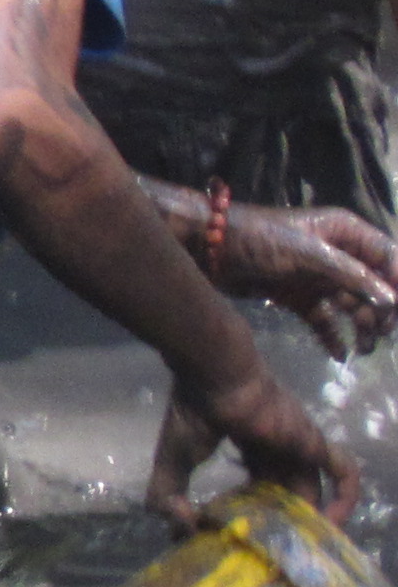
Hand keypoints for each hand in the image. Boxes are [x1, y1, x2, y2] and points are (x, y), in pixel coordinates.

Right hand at [145, 359, 362, 530]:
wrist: (213, 375)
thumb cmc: (192, 412)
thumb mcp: (171, 462)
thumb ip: (166, 496)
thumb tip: (178, 530)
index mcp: (250, 450)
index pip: (260, 490)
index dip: (251, 515)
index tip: (233, 537)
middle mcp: (280, 450)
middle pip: (289, 494)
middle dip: (279, 523)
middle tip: (270, 551)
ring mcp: (300, 447)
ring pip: (317, 490)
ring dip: (312, 519)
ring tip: (297, 548)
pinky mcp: (314, 444)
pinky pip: (344, 474)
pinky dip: (345, 499)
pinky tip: (329, 524)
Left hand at [214, 200, 397, 358]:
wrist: (208, 248)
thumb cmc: (259, 239)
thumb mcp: (310, 254)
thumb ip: (352, 277)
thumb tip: (391, 301)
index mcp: (345, 232)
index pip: (387, 256)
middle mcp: (337, 253)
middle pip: (373, 285)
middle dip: (381, 311)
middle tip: (382, 335)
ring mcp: (316, 276)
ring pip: (350, 305)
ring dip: (360, 327)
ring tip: (365, 350)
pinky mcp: (296, 295)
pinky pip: (323, 318)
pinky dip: (332, 335)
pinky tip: (340, 354)